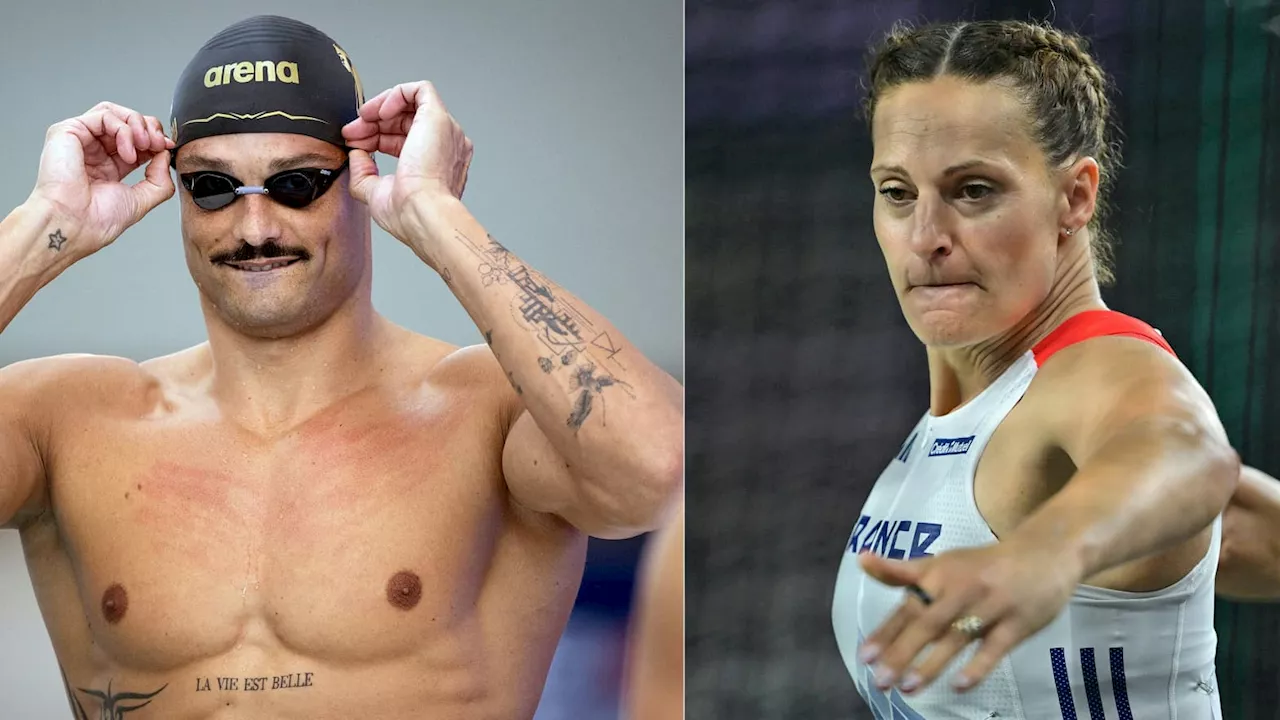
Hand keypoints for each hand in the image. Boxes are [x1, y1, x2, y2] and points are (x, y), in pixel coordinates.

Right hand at [29, 102, 174, 257]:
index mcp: (108, 166)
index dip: (155, 139)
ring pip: (114, 112)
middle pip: (125, 121)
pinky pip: (103, 115)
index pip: (135, 140)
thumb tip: (165, 156)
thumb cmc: (96, 220)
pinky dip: (124, 129)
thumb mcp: (141, 199)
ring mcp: (80, 140)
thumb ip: (159, 179)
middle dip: (149, 128)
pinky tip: (128, 152)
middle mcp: (93, 151)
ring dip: (138, 125)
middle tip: (160, 144)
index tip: (168, 148)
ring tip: (146, 145)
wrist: (74, 225)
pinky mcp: (68, 131)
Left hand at [342, 81, 473, 252]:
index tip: (354, 144)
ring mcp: (445, 131)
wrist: (423, 214)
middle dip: (373, 123)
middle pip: (406, 121)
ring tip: (363, 120)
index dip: (375, 137)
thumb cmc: (409, 213)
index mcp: (435, 164)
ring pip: (413, 104)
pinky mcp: (438, 118)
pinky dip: (396, 94)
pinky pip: (420, 90)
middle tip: (351, 132)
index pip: (403, 139)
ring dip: (381, 108)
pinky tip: (379, 112)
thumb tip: (356, 155)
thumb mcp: (376, 193)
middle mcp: (445, 146)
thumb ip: (364, 173)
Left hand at [856, 539, 1080, 694]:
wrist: (1044, 553)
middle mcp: (960, 588)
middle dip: (901, 652)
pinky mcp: (1017, 622)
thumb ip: (902, 571)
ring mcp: (990, 605)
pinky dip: (977, 666)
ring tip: (908, 687)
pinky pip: (994, 647)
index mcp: (939, 575)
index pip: (907, 607)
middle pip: (926, 623)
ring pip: (956, 637)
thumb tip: (862, 559)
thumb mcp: (941, 563)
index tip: (865, 656)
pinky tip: (959, 686)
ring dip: (931, 664)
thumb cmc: (983, 565)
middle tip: (880, 680)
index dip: (885, 632)